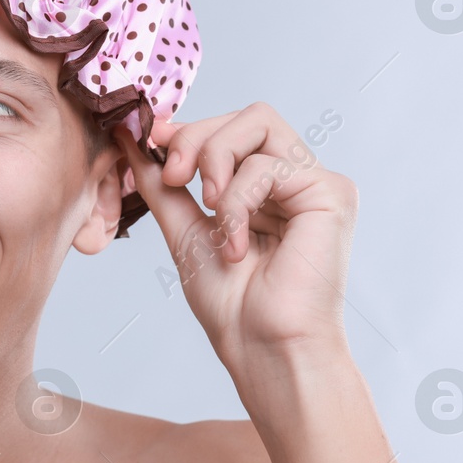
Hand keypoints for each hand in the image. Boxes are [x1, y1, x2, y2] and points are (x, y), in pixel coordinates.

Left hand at [117, 102, 356, 409]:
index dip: (190, 129)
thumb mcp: (184, 228)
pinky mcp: (332, 193)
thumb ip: (163, 182)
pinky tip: (235, 244)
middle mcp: (295, 179)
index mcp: (266, 187)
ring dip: (215, 164)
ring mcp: (316, 183)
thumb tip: (131, 136)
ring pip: (257, 124)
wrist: (262, 347)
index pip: (231, 128)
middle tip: (173, 177)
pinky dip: (237, 202)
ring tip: (210, 214)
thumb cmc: (232, 303)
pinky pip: (268, 165)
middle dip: (198, 138)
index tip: (153, 142)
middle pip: (247, 116)